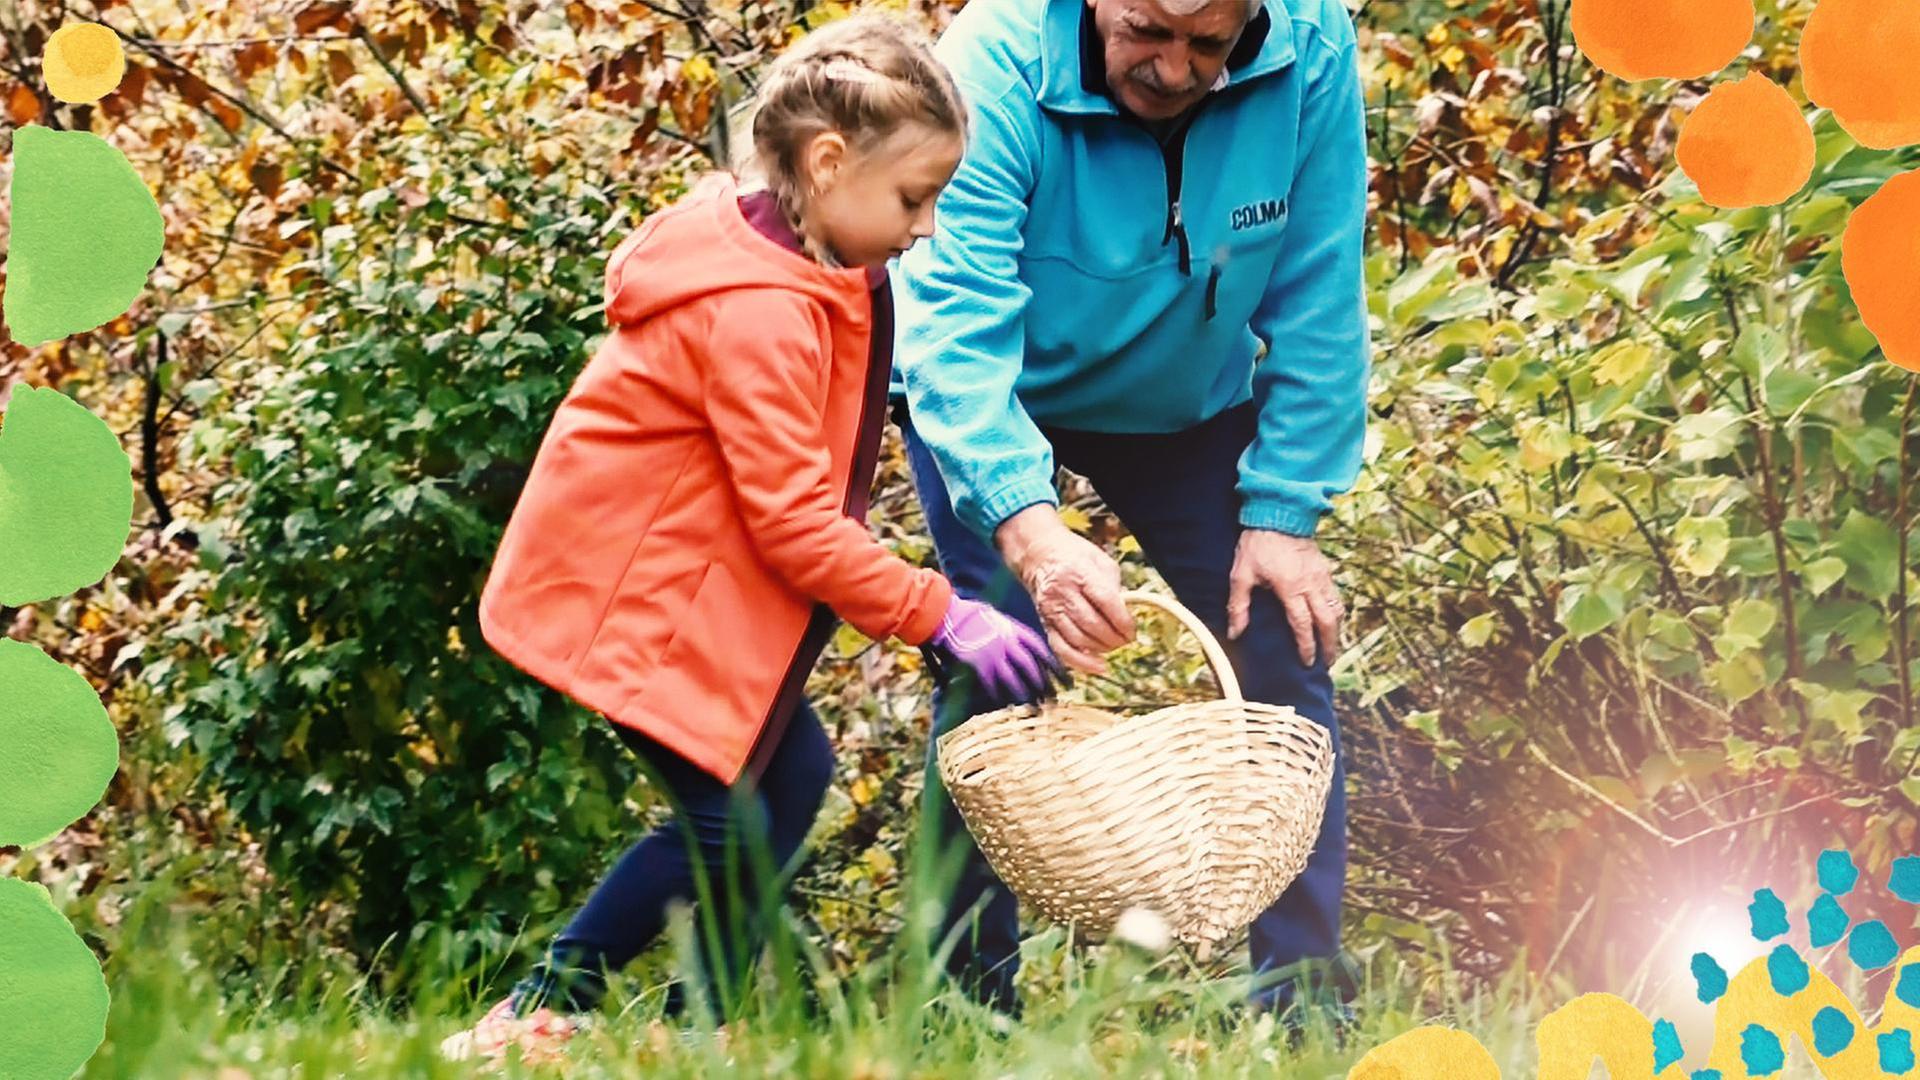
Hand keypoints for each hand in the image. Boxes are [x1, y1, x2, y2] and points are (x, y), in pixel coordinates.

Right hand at [931, 595, 1065, 702]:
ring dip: (1026, 695)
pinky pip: (992, 684)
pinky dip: (1000, 696)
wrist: (951, 615)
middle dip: (1044, 686)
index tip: (1067, 681)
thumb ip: (1014, 635)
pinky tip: (1007, 706)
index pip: (1042, 650)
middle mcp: (1007, 643)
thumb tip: (1028, 650)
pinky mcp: (977, 664)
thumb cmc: (974, 615)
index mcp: (1015, 630)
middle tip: (1054, 701)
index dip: (1056, 667)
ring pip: (1013, 679)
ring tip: (1036, 709)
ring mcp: (992, 654)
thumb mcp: (1000, 620)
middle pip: (1031, 668)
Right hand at [993, 506, 1134, 674]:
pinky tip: (1097, 666)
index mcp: (1079, 572)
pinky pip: (1062, 649)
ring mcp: (1051, 610)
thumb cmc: (1074, 556)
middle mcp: (1063, 592)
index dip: (1122, 620)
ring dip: (1101, 648)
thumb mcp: (1100, 560)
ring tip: (1113, 646)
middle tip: (1126, 640)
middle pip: (1092, 624)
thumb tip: (1125, 612)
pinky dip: (1081, 662)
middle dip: (1114, 638)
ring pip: (1079, 639)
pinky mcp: (1045, 623)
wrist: (1038, 556)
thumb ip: (1114, 585)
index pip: (1105, 601)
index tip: (1132, 631)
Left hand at [1227, 529, 1342, 666]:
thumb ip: (1239, 606)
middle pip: (1328, 622)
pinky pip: (1336, 595)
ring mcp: (1322, 576)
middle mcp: (1311, 585)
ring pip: (1337, 609)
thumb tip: (1235, 633)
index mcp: (1291, 589)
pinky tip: (1331, 619)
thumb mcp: (1241, 575)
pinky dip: (1337, 611)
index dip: (1306, 647)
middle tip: (1328, 662)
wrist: (1278, 513)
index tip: (1307, 662)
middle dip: (1330, 644)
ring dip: (1336, 630)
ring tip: (1332, 645)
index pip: (1303, 626)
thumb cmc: (1257, 544)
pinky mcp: (1325, 568)